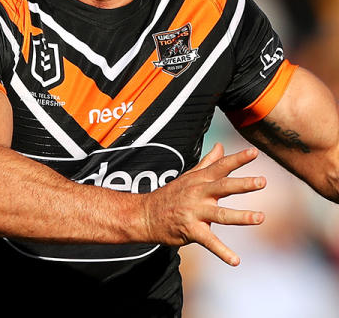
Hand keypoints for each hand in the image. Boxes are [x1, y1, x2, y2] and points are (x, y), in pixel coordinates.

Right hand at [142, 142, 265, 265]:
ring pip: (220, 214)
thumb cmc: (170, 195)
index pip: (220, 167)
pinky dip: (222, 252)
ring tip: (260, 217)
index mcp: (200, 180)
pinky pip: (209, 242)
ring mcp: (194, 212)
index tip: (254, 152)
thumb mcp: (189, 177)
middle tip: (262, 181)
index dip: (237, 159)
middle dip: (242, 184)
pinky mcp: (191, 230)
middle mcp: (198, 194)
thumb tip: (221, 146)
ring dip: (241, 216)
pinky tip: (236, 261)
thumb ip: (208, 162)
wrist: (144, 215)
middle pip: (223, 187)